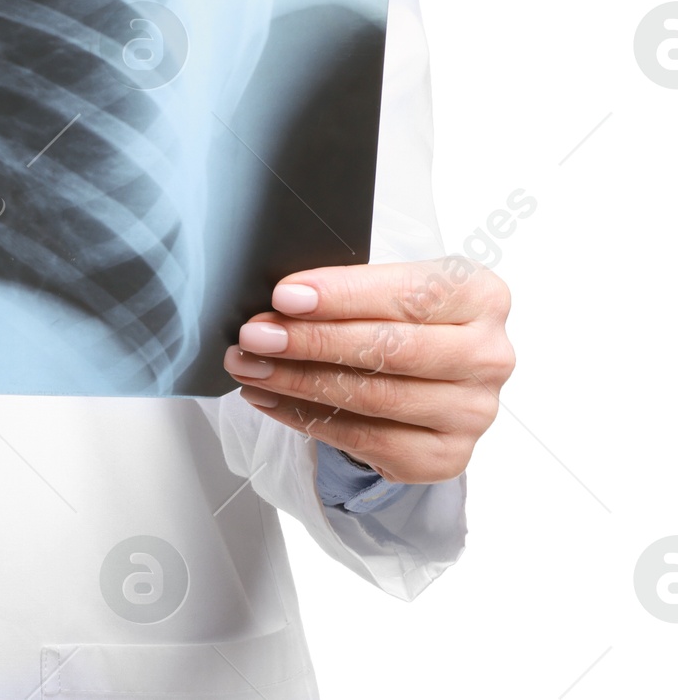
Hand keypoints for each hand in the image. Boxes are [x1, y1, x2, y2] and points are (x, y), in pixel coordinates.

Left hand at [223, 258, 513, 484]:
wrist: (429, 370)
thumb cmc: (400, 314)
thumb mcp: (388, 284)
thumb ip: (348, 289)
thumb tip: (281, 303)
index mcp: (481, 295)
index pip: (407, 294)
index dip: (342, 296)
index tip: (285, 296)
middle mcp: (488, 355)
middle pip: (391, 350)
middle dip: (312, 341)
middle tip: (255, 335)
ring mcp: (472, 412)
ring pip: (374, 398)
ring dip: (299, 381)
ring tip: (251, 366)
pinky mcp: (446, 456)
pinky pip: (366, 439)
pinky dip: (307, 418)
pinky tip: (271, 399)